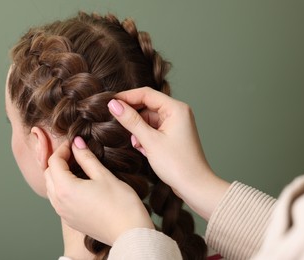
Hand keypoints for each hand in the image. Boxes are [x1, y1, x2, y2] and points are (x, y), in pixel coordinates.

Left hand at [45, 137, 153, 245]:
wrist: (129, 233)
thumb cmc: (121, 204)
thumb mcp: (103, 175)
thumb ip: (86, 157)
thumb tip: (77, 143)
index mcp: (65, 188)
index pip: (54, 161)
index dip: (63, 148)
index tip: (74, 143)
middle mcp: (59, 202)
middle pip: (48, 174)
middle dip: (58, 160)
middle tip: (74, 152)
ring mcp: (63, 213)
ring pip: (51, 187)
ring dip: (58, 174)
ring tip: (76, 166)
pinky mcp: (70, 220)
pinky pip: (58, 200)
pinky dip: (62, 187)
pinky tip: (79, 183)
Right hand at [108, 87, 229, 219]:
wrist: (194, 186)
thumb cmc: (177, 164)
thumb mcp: (149, 141)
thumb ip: (130, 121)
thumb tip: (113, 104)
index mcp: (176, 108)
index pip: (146, 94)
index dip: (126, 97)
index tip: (109, 103)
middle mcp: (177, 112)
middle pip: (147, 105)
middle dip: (132, 117)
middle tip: (117, 125)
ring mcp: (175, 124)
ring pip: (148, 119)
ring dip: (138, 130)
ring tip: (137, 144)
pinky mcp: (172, 135)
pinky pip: (153, 129)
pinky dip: (144, 137)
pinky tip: (143, 148)